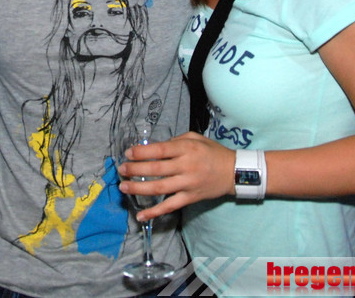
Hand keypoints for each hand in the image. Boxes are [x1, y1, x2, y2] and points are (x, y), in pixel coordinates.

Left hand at [117, 131, 235, 221]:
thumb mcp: (195, 138)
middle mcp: (186, 166)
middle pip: (156, 169)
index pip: (160, 150)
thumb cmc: (212, 152)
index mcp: (186, 149)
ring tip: (123, 187)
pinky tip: (141, 215)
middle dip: (135, 170)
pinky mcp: (190, 198)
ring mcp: (188, 184)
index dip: (142, 152)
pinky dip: (155, 212)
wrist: (234, 172)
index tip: (128, 153)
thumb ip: (175, 142)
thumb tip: (154, 148)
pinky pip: (170, 206)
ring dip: (139, 189)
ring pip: (160, 188)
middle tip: (121, 170)